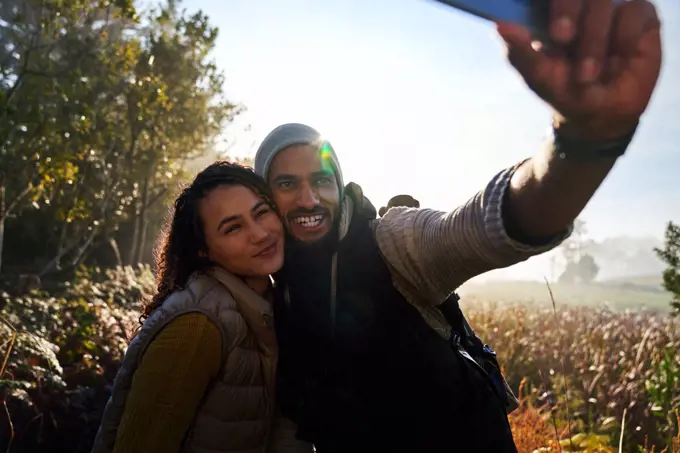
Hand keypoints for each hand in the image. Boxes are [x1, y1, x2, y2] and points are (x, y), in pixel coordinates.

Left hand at [497, 0, 661, 140]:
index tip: (544, 24)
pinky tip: (619, 61)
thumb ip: (519, 50)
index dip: (550, 3)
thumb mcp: (538, 76)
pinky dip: (623, 41)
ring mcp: (611, 4)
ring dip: (593, 41)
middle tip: (561, 38)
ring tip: (587, 75)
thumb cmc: (564, 89)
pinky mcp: (640, 12)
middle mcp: (581, 1)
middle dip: (566, 9)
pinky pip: (634, 12)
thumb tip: (500, 26)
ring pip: (603, 0)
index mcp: (551, 9)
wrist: (600, 115)